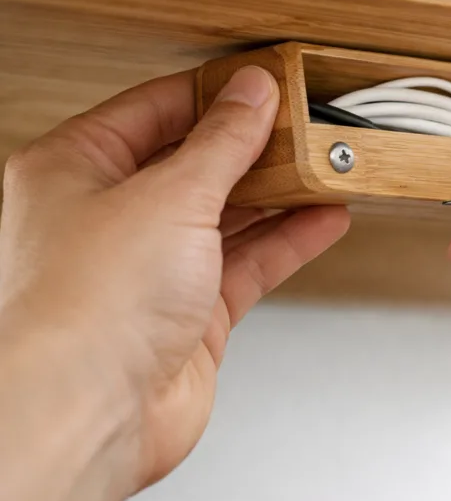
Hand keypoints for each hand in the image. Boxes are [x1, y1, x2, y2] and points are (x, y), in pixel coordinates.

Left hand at [0, 67, 349, 500]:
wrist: (86, 416)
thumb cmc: (83, 308)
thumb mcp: (169, 195)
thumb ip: (222, 142)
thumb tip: (252, 95)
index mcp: (73, 171)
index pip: (154, 110)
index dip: (213, 94)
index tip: (263, 84)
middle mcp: (107, 218)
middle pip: (194, 164)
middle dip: (253, 147)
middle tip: (304, 126)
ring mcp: (149, 269)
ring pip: (226, 216)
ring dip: (279, 194)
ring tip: (326, 168)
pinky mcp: (187, 314)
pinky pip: (246, 263)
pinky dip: (287, 241)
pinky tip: (323, 220)